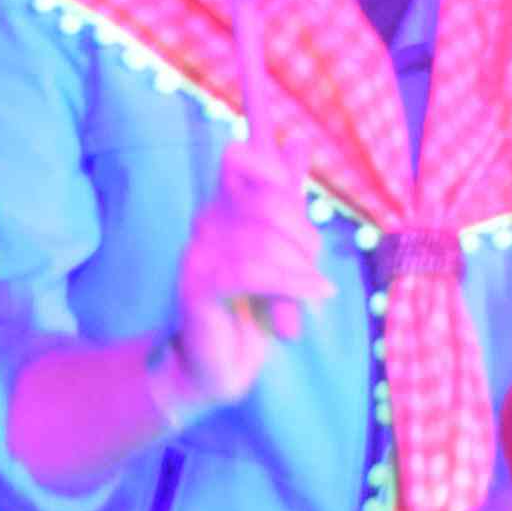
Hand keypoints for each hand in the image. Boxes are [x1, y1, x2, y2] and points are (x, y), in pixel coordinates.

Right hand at [165, 143, 333, 412]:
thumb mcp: (280, 251)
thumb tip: (298, 143)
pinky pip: (248, 272)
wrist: (218, 367)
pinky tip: (310, 299)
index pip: (240, 158)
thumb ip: (287, 202)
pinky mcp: (197, 286)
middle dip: (303, 234)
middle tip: (314, 268)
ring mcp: (197, 252)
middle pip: (266, 200)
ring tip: (313, 293)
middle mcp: (206, 222)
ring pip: (261, 239)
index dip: (275, 172)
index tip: (299, 211)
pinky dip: (288, 285)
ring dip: (299, 270)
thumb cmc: (252, 308)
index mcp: (224, 207)